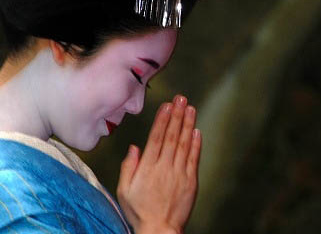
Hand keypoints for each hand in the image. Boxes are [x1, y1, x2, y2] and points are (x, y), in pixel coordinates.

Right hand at [117, 95, 201, 232]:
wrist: (158, 230)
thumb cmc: (139, 212)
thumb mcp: (124, 190)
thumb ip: (128, 167)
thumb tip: (135, 147)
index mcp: (147, 168)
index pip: (156, 138)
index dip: (162, 119)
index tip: (167, 105)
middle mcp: (164, 167)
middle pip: (171, 136)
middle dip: (177, 115)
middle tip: (181, 98)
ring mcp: (179, 173)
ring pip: (184, 144)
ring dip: (187, 124)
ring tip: (190, 108)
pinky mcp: (191, 181)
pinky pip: (194, 159)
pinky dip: (196, 144)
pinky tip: (197, 131)